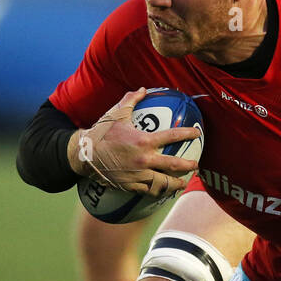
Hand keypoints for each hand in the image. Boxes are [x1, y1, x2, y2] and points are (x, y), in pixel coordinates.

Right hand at [77, 88, 200, 195]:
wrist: (83, 155)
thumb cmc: (101, 133)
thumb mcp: (116, 114)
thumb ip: (132, 100)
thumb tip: (143, 89)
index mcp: (144, 141)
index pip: (173, 136)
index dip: (188, 134)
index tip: (197, 133)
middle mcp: (144, 159)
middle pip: (174, 164)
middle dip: (189, 166)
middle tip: (196, 165)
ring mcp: (138, 175)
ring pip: (164, 183)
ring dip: (176, 184)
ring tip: (182, 183)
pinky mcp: (131, 186)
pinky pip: (149, 191)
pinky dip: (158, 191)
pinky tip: (163, 190)